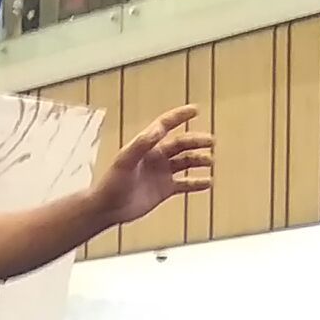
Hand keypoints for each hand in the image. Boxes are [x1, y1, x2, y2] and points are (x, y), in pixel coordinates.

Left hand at [90, 105, 213, 223]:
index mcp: (146, 146)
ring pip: (186, 162)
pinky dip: (197, 183)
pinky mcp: (165, 189)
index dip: (179, 116)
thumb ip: (141, 144)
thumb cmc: (111, 184)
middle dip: (197, 141)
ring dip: (199, 160)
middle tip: (211, 141)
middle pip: (181, 144)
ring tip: (210, 161)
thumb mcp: (125, 161)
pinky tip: (208, 183)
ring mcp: (161, 173)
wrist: (107, 209)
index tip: (195, 110)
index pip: (165, 125)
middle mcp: (156, 157)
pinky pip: (185, 184)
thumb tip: (157, 130)